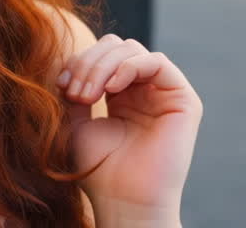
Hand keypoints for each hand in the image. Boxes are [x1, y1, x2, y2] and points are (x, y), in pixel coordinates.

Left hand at [57, 35, 201, 222]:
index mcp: (121, 94)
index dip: (78, 62)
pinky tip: (111, 88)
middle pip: (115, 45)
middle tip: (74, 93)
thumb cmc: (99, 169)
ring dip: (102, 66)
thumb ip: (73, 89)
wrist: (124, 200)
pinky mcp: (184, 100)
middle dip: (88, 62)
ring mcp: (165, 93)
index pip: (101, 53)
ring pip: (131, 49)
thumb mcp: (76, 122)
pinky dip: (129, 67)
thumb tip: (66, 65)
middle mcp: (145, 90)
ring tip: (87, 95)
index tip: (61, 87)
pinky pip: (157, 61)